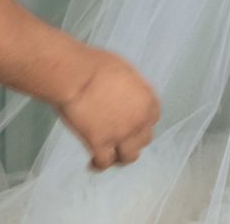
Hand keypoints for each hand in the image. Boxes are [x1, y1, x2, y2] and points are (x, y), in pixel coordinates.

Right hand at [56, 49, 160, 170]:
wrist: (75, 75)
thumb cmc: (96, 64)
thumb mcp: (124, 71)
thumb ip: (132, 90)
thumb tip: (128, 98)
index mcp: (147, 100)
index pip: (153, 118)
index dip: (142, 121)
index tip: (134, 121)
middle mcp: (138, 121)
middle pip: (143, 139)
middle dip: (133, 138)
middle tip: (120, 135)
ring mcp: (120, 135)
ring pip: (129, 156)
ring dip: (120, 154)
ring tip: (110, 152)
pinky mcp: (100, 145)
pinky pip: (104, 163)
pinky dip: (99, 164)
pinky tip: (92, 162)